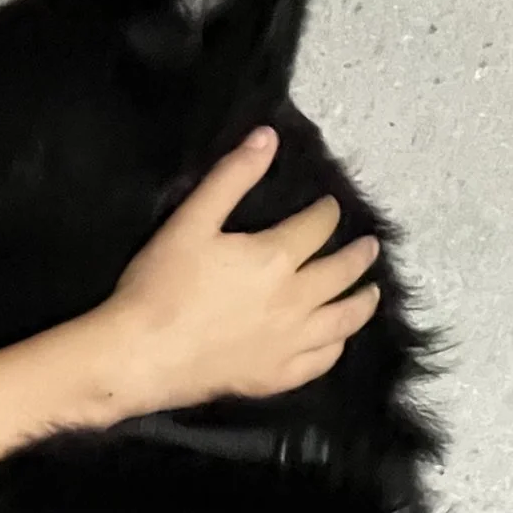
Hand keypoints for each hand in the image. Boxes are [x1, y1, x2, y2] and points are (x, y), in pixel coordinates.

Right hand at [100, 128, 381, 415]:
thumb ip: (231, 177)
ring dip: (362, 301)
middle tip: (369, 246)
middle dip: (358, 254)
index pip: (317, 227)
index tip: (328, 207)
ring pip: (343, 320)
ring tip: (371, 291)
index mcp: (276, 257)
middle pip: (341, 272)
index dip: (326, 212)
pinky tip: (337, 339)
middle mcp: (296, 299)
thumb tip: (268, 136)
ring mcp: (290, 342)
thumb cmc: (160, 286)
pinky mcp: (276, 376)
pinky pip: (320, 361)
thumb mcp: (190, 221)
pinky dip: (336, 346)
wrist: (141, 356)